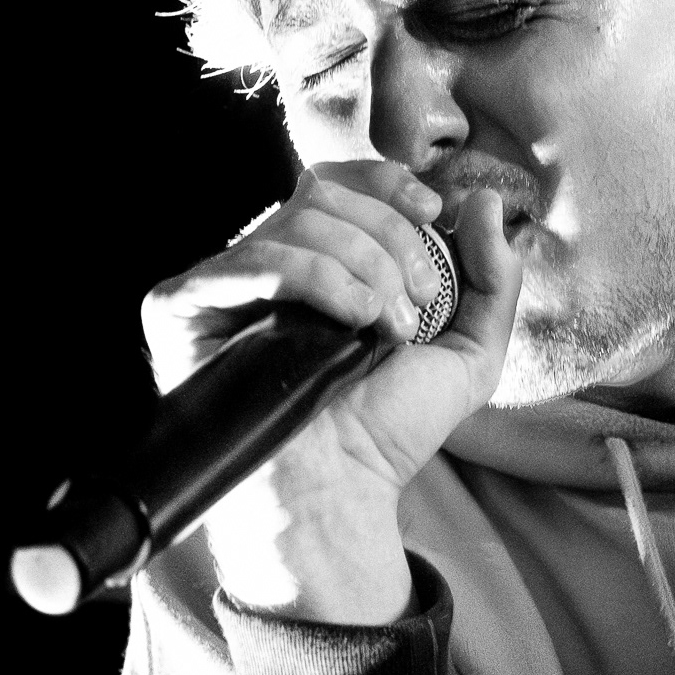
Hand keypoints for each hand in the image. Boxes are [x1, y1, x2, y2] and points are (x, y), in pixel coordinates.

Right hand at [141, 161, 521, 623]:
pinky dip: (314, 279)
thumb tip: (483, 200)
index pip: (340, 181)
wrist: (338, 493)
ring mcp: (222, 284)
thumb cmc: (388, 432)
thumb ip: (490, 277)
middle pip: (326, 195)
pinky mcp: (183, 308)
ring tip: (384, 330)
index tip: (431, 211)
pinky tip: (349, 323)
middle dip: (390, 241)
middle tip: (415, 306)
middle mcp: (265, 265)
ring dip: (363, 268)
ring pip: (296, 222)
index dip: (387, 182)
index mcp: (319, 262)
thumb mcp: (468, 354)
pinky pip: (249, 260)